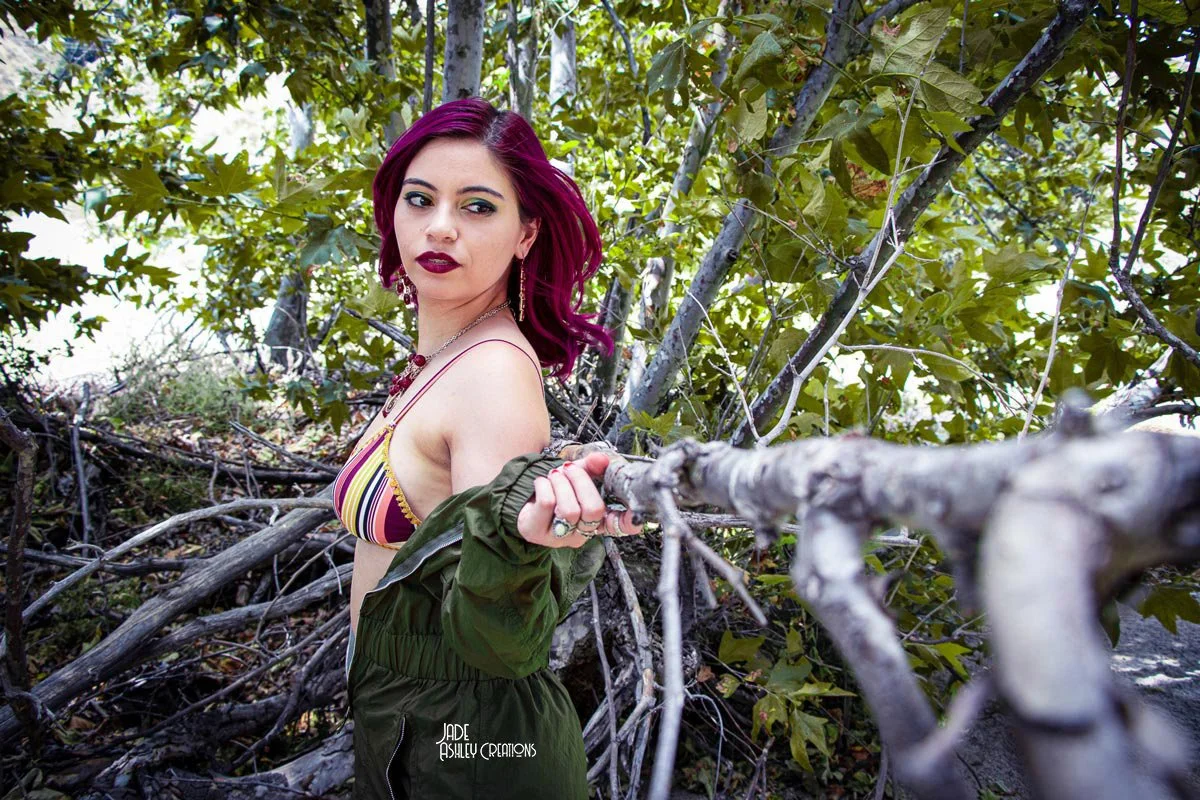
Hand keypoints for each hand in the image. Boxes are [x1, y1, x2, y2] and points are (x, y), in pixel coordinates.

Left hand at [516, 452, 643, 548]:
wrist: (523, 497)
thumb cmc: (556, 490)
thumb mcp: (576, 475)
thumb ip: (591, 467)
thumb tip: (601, 459)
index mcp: (596, 521)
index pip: (620, 526)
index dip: (630, 521)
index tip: (635, 512)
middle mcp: (582, 533)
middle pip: (593, 510)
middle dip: (581, 481)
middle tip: (569, 469)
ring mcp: (560, 537)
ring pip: (570, 509)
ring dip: (561, 483)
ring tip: (554, 475)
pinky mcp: (537, 533)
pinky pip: (548, 504)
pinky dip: (545, 485)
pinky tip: (541, 483)